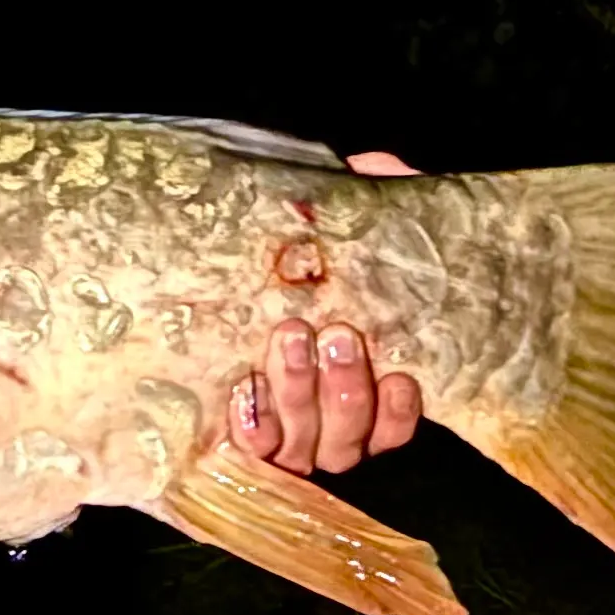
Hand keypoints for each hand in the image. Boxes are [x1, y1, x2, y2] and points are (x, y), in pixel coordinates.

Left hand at [227, 150, 424, 473]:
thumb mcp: (337, 242)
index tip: (401, 375)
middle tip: (335, 334)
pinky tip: (245, 389)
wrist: (213, 300)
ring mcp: (283, 442)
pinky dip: (253, 423)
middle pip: (348, 437)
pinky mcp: (238, 443)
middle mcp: (328, 431)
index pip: (396, 423)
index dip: (400, 410)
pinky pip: (251, 450)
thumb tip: (376, 165)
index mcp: (364, 395)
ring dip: (299, 394)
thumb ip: (366, 210)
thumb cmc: (298, 278)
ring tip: (289, 338)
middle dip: (345, 389)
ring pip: (304, 445)